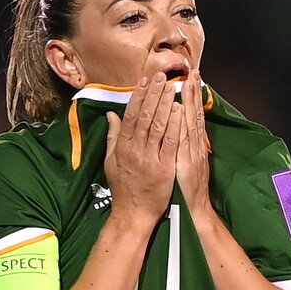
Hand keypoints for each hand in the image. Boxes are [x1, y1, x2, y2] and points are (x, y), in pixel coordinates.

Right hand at [104, 73, 182, 231]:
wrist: (133, 214)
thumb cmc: (123, 188)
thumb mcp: (111, 161)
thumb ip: (113, 137)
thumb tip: (111, 115)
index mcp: (122, 147)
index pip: (131, 115)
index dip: (138, 95)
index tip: (145, 80)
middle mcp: (135, 150)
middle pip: (144, 116)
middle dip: (153, 94)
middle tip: (161, 75)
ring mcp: (149, 159)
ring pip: (157, 126)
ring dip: (164, 104)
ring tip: (171, 86)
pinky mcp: (164, 168)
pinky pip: (170, 143)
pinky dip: (174, 125)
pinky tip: (178, 110)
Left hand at [176, 69, 211, 220]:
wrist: (195, 210)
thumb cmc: (187, 189)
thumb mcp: (182, 163)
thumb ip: (179, 145)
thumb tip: (177, 130)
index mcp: (192, 144)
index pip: (191, 115)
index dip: (190, 96)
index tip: (189, 77)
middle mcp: (195, 145)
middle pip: (194, 113)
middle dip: (193, 92)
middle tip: (193, 70)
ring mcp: (194, 152)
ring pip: (192, 122)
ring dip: (191, 101)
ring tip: (189, 81)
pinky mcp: (189, 162)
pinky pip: (185, 140)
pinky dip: (183, 124)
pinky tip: (181, 110)